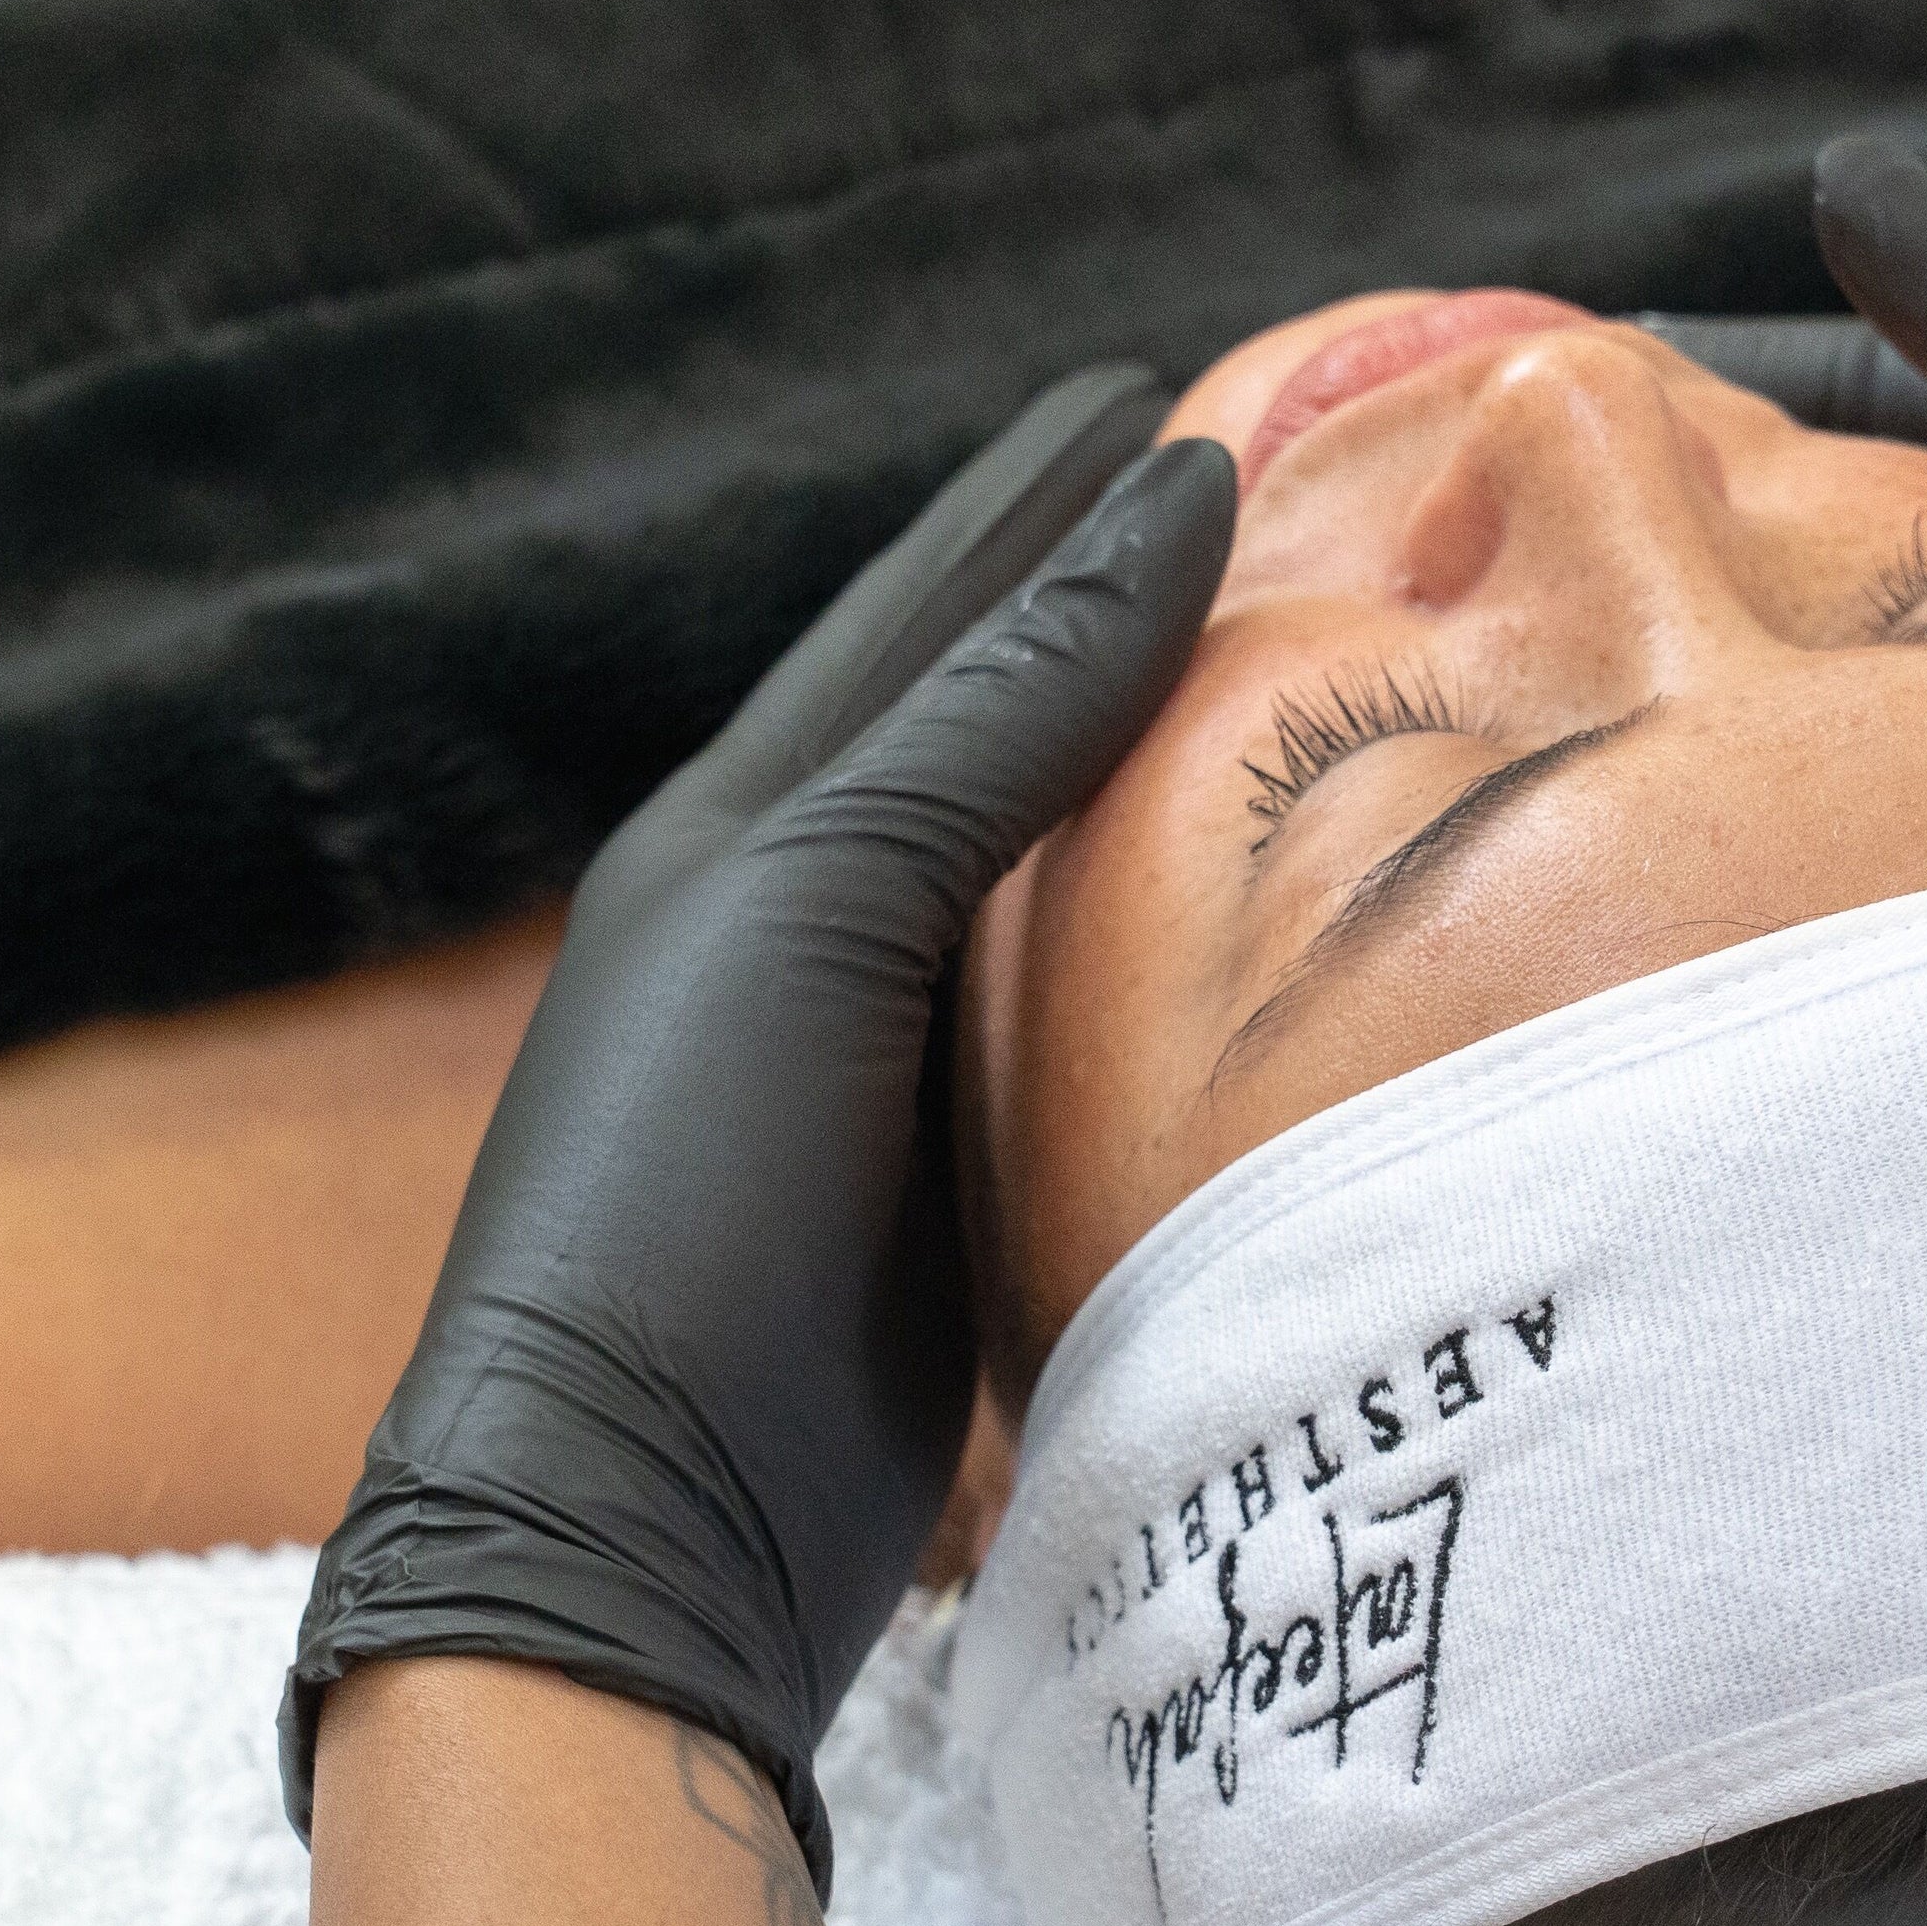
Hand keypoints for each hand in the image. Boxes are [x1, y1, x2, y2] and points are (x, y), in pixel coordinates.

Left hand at [282, 367, 1235, 1896]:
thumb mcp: (825, 907)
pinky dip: (1174, 948)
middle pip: (992, 728)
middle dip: (1104, 612)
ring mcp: (889, 1065)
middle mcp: (814, 925)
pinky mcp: (963, 1192)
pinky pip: (1089, 1020)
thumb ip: (997, 712)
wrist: (631, 1526)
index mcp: (749, 828)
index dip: (1035, 506)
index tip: (1156, 399)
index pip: (925, 617)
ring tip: (1295, 678)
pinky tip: (1258, 917)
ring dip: (1161, 777)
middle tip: (1253, 502)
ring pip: (1055, 875)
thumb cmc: (685, 1197)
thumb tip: (1167, 493)